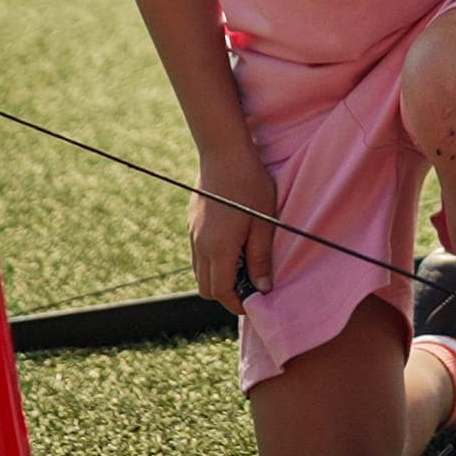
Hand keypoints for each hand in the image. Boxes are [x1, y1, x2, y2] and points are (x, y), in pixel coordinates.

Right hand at [191, 146, 275, 315]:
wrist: (224, 152)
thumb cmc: (250, 184)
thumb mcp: (263, 222)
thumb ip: (261, 257)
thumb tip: (263, 288)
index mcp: (218, 249)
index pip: (221, 292)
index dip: (237, 303)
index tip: (254, 303)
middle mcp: (200, 246)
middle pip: (207, 288)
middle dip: (227, 294)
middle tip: (250, 285)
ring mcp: (193, 234)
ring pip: (200, 272)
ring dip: (219, 277)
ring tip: (244, 264)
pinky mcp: (192, 224)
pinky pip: (198, 254)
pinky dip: (212, 261)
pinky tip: (233, 245)